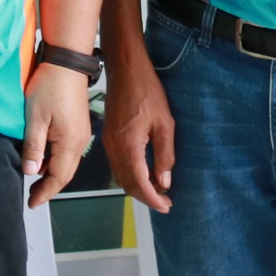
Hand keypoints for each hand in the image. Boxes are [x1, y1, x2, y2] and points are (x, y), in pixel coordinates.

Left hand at [23, 65, 93, 207]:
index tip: (32, 203)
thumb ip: (33, 147)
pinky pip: (67, 149)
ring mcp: (80, 132)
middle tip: (32, 195)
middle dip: (49, 186)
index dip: (45, 193)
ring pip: (66, 161)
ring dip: (51, 172)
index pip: (58, 178)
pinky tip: (42, 155)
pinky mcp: (78, 124)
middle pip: (65, 173)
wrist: (67, 62)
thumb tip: (31, 172)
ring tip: (34, 177)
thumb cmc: (50, 86)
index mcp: (70, 143)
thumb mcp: (35, 118)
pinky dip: (55, 158)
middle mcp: (79, 141)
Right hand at [104, 57, 176, 212]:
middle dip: (146, 197)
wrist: (125, 69)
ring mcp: (109, 143)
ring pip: (121, 176)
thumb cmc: (147, 91)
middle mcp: (114, 148)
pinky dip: (131, 175)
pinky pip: (118, 165)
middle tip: (165, 202)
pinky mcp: (108, 137)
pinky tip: (146, 172)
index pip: (139, 183)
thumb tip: (164, 181)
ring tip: (158, 190)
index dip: (153, 199)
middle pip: (127, 184)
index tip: (166, 206)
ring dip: (138, 187)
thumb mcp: (164, 123)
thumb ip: (164, 155)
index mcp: (128, 145)